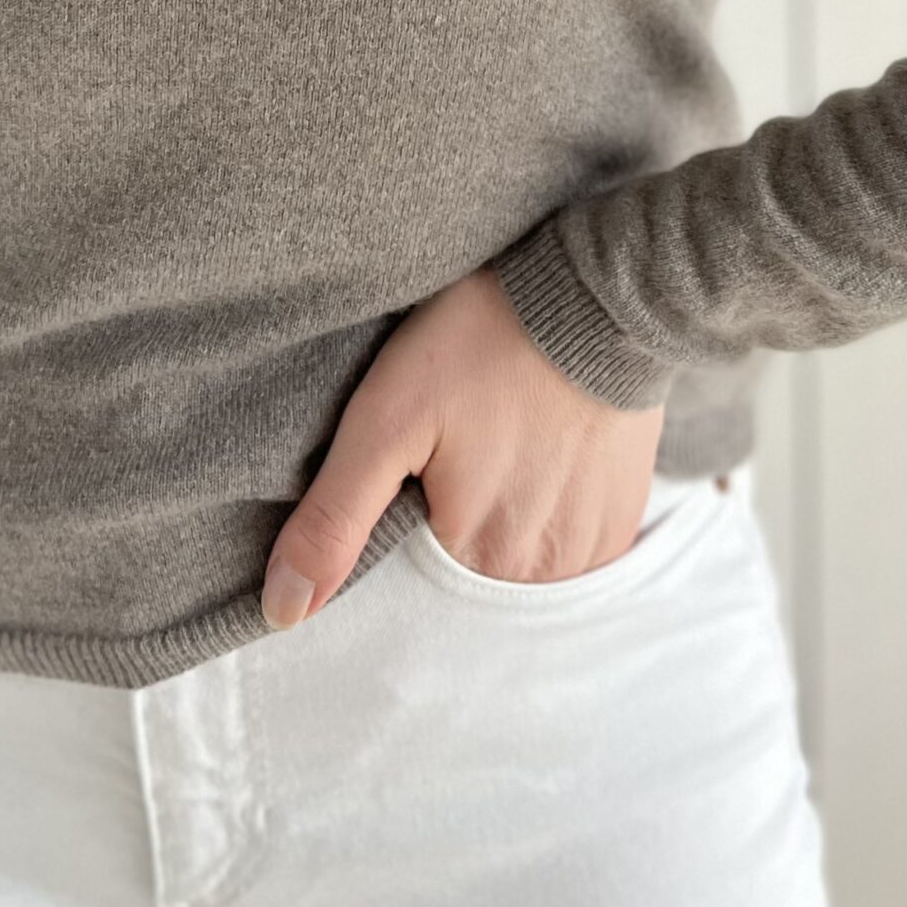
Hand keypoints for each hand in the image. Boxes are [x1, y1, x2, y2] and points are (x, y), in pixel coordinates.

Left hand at [261, 264, 666, 626]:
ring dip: (500, 530)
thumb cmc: (480, 344)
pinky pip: (572, 548)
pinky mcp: (623, 518)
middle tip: (450, 457)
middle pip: (468, 580)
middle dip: (447, 534)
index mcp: (475, 558)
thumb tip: (283, 613)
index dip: (399, 539)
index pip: (413, 591)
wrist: (594, 293)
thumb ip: (333, 520)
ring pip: (521, 568)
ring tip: (493, 454)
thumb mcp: (385, 419)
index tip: (407, 484)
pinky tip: (536, 462)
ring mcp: (590, 549)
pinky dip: (547, 518)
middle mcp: (541, 574)